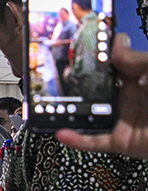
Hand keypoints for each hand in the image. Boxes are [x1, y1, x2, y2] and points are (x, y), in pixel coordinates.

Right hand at [56, 34, 147, 158]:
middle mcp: (131, 96)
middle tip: (59, 76)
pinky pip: (96, 142)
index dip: (97, 55)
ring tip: (52, 104)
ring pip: (91, 114)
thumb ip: (137, 60)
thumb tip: (114, 49)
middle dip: (77, 82)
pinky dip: (77, 140)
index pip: (114, 62)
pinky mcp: (123, 141)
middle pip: (97, 87)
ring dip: (71, 111)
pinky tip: (61, 133)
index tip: (79, 48)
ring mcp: (126, 119)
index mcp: (141, 75)